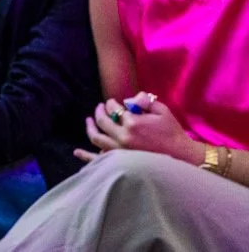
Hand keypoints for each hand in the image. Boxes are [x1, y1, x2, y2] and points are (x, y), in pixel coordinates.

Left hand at [87, 95, 203, 164]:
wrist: (183, 157)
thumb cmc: (173, 133)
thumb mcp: (162, 111)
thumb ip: (144, 101)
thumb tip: (127, 100)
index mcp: (132, 123)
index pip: (113, 108)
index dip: (112, 103)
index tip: (113, 103)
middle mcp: (123, 137)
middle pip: (102, 121)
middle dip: (99, 111)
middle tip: (100, 107)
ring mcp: (120, 151)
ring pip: (97, 138)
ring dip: (91, 128)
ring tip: (89, 121)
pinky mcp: (121, 162)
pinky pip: (100, 159)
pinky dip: (87, 155)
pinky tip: (77, 152)